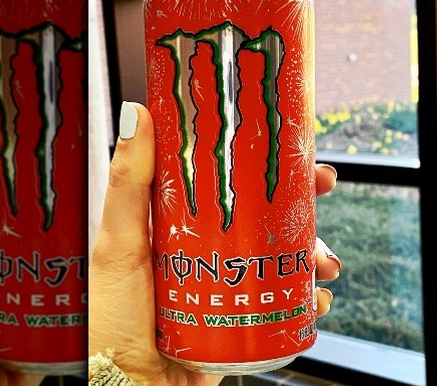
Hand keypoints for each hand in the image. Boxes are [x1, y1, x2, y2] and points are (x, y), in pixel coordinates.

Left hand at [89, 102, 339, 384]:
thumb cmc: (114, 321)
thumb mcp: (118, 245)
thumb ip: (128, 184)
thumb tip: (138, 115)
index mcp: (182, 225)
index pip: (231, 182)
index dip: (265, 163)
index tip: (293, 148)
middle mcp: (211, 251)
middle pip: (268, 216)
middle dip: (303, 205)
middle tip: (322, 193)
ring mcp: (231, 285)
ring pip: (285, 257)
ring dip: (315, 253)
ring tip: (322, 264)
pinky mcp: (245, 319)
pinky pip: (286, 303)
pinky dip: (308, 300)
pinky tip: (314, 301)